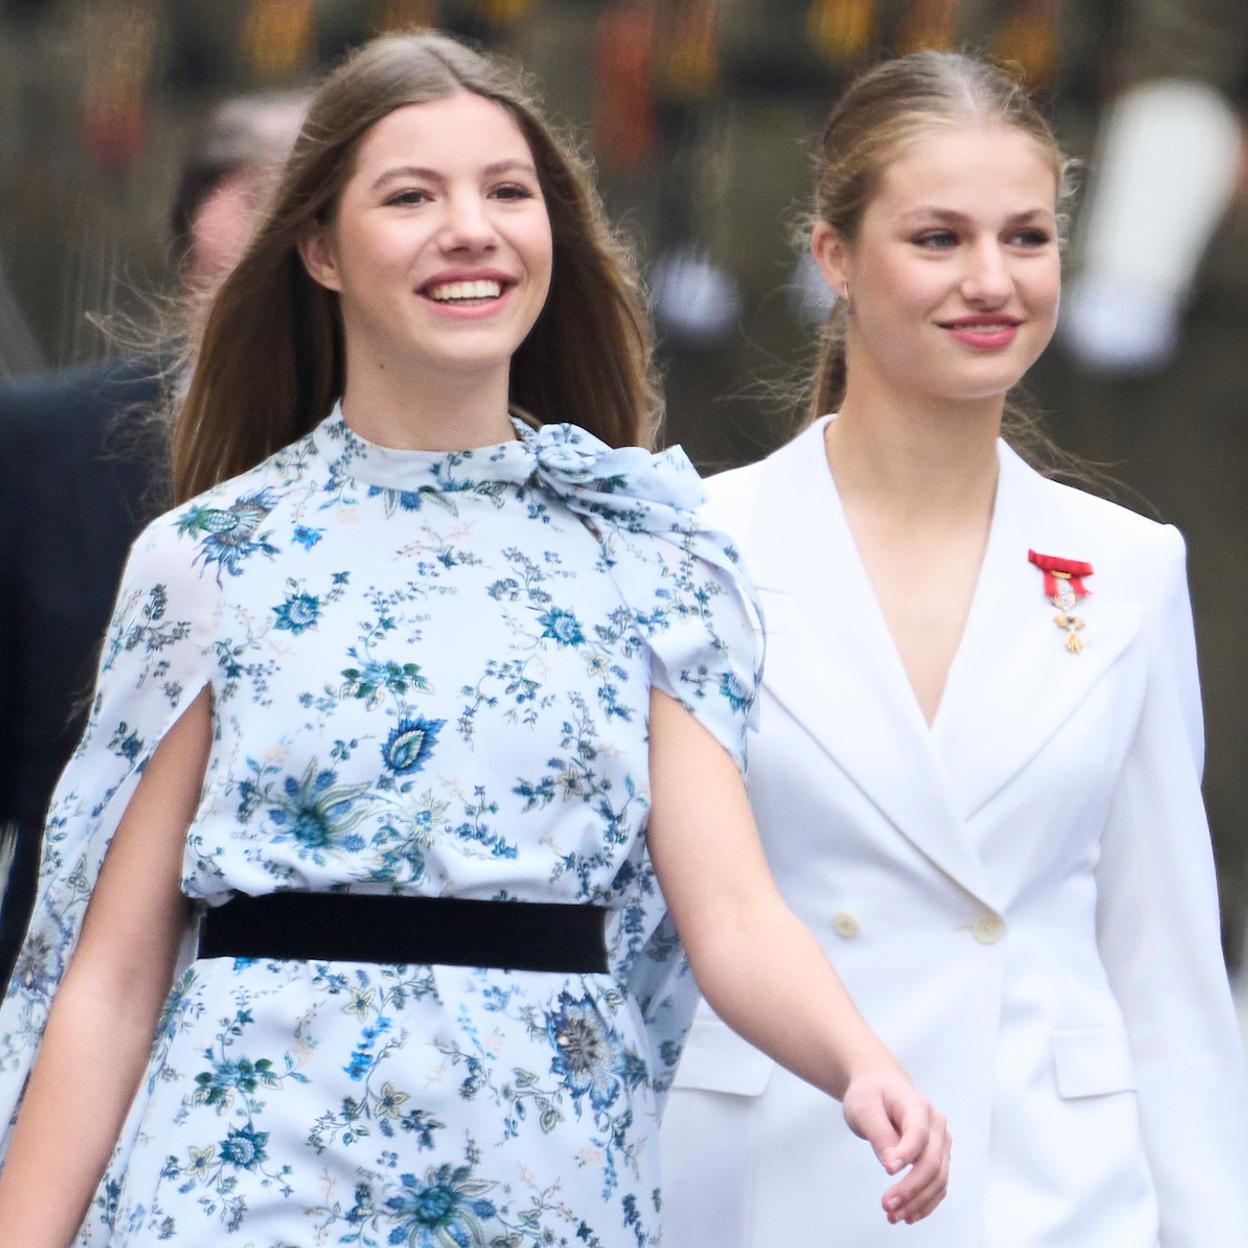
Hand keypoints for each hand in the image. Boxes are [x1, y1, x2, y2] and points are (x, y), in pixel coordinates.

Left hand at [842, 1064, 950, 1224]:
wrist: (880, 1088)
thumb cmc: (871, 1095)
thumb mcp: (864, 1107)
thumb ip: (879, 1133)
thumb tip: (891, 1165)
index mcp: (917, 1106)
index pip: (918, 1133)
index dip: (906, 1154)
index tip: (887, 1171)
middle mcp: (936, 1125)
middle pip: (931, 1162)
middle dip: (911, 1188)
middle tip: (886, 1205)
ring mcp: (940, 1142)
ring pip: (939, 1179)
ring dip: (918, 1201)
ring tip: (892, 1216)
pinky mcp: (938, 1158)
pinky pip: (938, 1185)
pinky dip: (925, 1203)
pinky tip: (908, 1215)